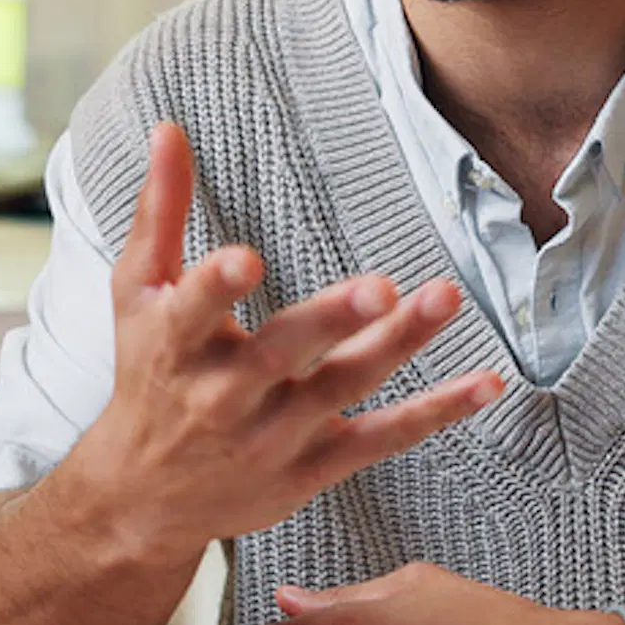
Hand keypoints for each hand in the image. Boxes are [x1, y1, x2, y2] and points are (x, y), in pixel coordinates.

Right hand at [53, 124, 502, 556]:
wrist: (146, 496)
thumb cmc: (148, 375)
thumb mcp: (137, 295)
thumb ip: (161, 213)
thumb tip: (169, 127)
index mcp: (175, 344)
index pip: (194, 311)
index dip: (216, 287)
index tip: (244, 259)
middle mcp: (223, 395)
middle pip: (282, 353)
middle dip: (330, 320)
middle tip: (381, 286)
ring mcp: (273, 435)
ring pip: (343, 387)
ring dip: (397, 345)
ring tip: (445, 297)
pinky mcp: (313, 467)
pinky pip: (382, 438)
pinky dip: (436, 412)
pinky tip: (487, 382)